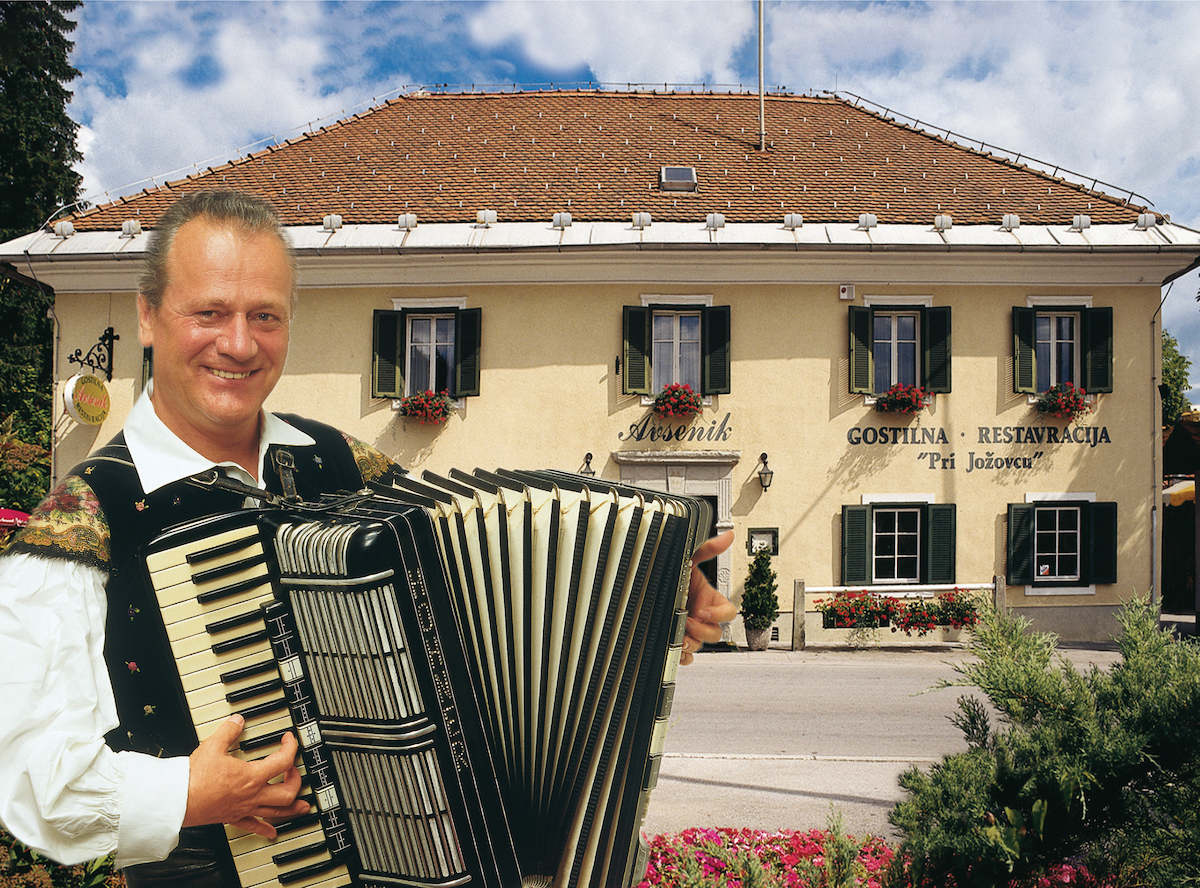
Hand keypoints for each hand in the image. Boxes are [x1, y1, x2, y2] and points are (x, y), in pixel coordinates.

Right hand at [183, 715, 311, 837]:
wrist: (178, 801)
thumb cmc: (193, 779)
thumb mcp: (213, 746)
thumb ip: (228, 731)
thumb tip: (237, 721)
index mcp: (251, 776)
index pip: (283, 761)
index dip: (291, 747)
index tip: (288, 740)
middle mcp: (252, 795)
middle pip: (287, 792)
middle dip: (296, 780)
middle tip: (294, 770)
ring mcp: (244, 808)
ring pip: (276, 812)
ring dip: (292, 808)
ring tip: (303, 806)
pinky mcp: (232, 817)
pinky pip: (253, 826)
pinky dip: (265, 829)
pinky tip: (272, 833)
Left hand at [681, 530, 736, 664]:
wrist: (647, 585)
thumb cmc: (670, 574)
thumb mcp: (687, 559)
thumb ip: (707, 549)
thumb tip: (727, 536)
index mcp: (708, 599)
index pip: (727, 612)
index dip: (719, 614)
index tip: (704, 611)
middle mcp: (701, 616)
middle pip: (715, 633)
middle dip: (703, 630)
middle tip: (688, 623)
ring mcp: (690, 629)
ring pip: (700, 645)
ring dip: (692, 643)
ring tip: (680, 638)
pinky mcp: (678, 641)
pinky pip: (687, 656)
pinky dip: (684, 657)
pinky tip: (677, 651)